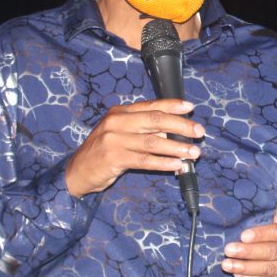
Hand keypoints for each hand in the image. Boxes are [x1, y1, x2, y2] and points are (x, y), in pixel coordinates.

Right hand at [63, 99, 202, 196]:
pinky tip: (176, 165)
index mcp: (120, 112)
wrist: (77, 171)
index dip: (172, 105)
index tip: (190, 108)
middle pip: (156, 120)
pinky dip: (164, 162)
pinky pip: (145, 160)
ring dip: (177, 147)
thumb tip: (173, 132)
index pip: (151, 105)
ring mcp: (114, 139)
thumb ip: (142, 130)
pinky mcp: (114, 158)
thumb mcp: (119, 133)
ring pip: (154, 141)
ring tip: (193, 153)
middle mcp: (117, 122)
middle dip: (181, 126)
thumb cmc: (103, 151)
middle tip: (199, 132)